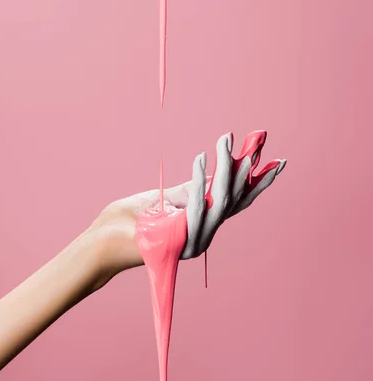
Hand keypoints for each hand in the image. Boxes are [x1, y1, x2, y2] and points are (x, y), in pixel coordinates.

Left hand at [86, 130, 285, 282]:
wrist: (102, 241)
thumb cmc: (128, 219)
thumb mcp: (163, 199)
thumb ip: (188, 190)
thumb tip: (209, 174)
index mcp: (201, 225)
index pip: (236, 202)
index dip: (257, 183)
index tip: (278, 163)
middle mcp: (202, 235)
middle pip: (235, 201)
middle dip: (247, 169)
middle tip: (257, 139)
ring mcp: (192, 241)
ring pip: (219, 203)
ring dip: (225, 169)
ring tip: (226, 140)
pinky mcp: (179, 240)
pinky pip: (196, 207)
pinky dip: (200, 181)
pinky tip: (202, 158)